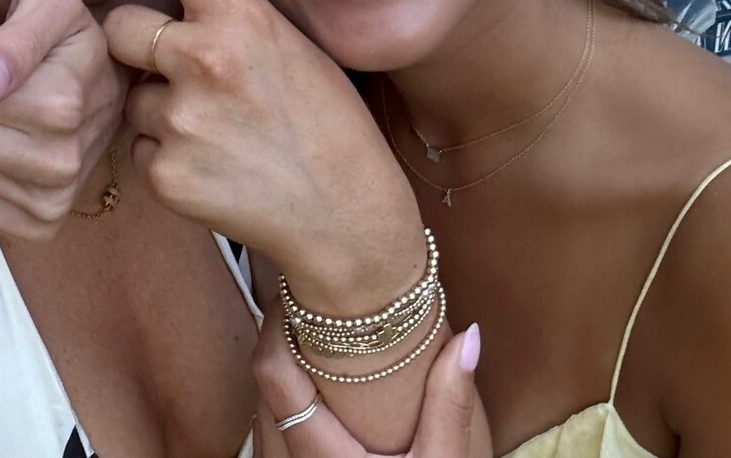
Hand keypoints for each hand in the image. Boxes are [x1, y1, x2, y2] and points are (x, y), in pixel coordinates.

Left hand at [43, 0, 420, 288]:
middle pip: (119, 27)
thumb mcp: (287, 44)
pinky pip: (135, 147)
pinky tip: (215, 169)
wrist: (346, 216)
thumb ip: (222, 15)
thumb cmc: (321, 120)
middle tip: (201, 80)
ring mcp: (183, 116)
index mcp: (241, 13)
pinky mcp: (164, 171)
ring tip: (220, 133)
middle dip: (139, 49)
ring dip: (158, 110)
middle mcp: (206, 56)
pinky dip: (165, 157)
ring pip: (127, 94)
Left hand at [256, 313, 484, 457]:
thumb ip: (450, 403)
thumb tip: (469, 337)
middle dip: (282, 338)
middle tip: (312, 299)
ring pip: (261, 404)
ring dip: (282, 368)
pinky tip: (315, 386)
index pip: (272, 373)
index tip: (298, 289)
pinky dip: (284, 401)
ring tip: (315, 333)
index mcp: (321, 453)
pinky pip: (268, 429)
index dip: (277, 323)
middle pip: (262, 381)